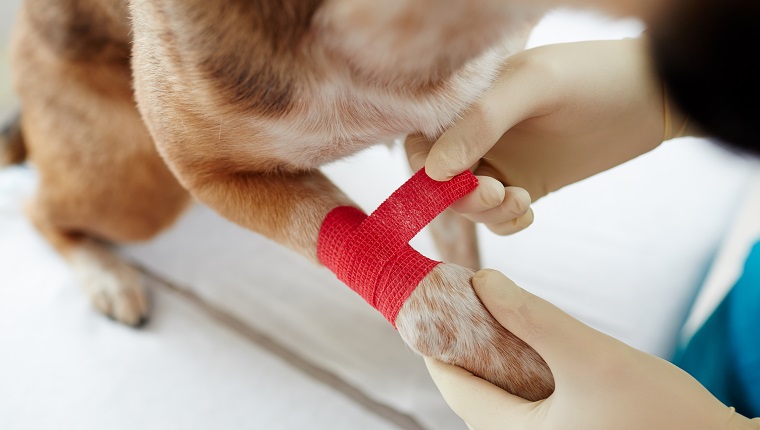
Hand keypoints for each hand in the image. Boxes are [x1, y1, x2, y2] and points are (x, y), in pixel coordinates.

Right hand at [407, 37, 690, 210]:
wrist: (654, 97)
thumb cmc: (593, 77)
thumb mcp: (534, 88)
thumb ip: (480, 123)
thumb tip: (432, 170)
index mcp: (468, 101)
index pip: (421, 140)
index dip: (424, 168)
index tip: (452, 182)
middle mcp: (478, 133)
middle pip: (440, 179)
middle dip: (459, 197)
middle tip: (495, 194)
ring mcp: (503, 159)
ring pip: (467, 202)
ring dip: (484, 212)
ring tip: (519, 200)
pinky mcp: (527, 183)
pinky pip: (499, 215)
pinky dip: (505, 222)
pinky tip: (528, 211)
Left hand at [425, 269, 758, 429]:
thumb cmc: (661, 414)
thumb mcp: (590, 357)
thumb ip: (533, 318)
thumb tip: (483, 281)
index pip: (455, 387)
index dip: (436, 345)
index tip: (429, 305)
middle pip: (474, 392)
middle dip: (466, 346)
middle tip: (463, 302)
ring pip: (501, 396)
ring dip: (494, 355)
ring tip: (492, 315)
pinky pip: (526, 402)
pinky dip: (520, 370)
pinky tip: (529, 344)